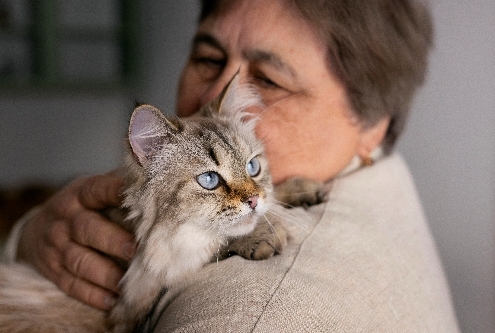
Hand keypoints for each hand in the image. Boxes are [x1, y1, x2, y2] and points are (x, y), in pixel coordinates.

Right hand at [17, 173, 135, 310]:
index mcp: (80, 194)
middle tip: (136, 250)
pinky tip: (112, 299)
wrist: (36, 230)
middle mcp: (66, 218)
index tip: (138, 197)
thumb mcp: (92, 190)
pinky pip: (71, 285)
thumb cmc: (82, 207)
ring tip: (126, 282)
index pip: (97, 189)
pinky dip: (92, 295)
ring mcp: (57, 246)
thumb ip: (119, 187)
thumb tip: (155, 183)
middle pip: (88, 228)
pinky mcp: (53, 270)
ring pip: (80, 261)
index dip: (116, 191)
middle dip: (113, 240)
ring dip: (105, 273)